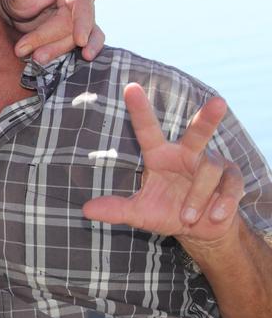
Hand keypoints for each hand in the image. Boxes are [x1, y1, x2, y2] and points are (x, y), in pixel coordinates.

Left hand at [0, 0, 104, 63]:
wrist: (12, 10)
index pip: (81, 1)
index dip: (82, 21)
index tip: (80, 40)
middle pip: (76, 24)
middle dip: (53, 40)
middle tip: (32, 55)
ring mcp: (83, 17)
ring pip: (81, 38)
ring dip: (59, 50)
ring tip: (38, 59)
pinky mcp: (80, 32)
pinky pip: (89, 43)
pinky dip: (83, 53)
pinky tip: (83, 60)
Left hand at [83, 84, 241, 250]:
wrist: (201, 230)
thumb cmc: (168, 213)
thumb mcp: (140, 214)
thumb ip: (116, 210)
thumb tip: (85, 210)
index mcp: (160, 155)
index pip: (147, 129)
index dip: (139, 109)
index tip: (130, 87)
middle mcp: (186, 154)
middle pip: (198, 131)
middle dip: (208, 117)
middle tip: (218, 102)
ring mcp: (212, 164)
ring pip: (209, 170)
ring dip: (198, 197)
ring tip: (188, 218)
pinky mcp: (232, 179)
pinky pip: (231, 186)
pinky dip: (224, 203)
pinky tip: (216, 215)